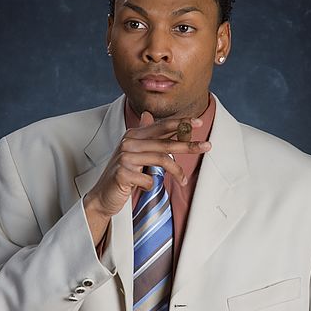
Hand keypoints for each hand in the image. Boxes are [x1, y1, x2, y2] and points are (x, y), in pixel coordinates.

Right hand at [85, 111, 210, 219]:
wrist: (103, 196)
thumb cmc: (123, 175)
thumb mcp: (134, 153)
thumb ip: (145, 137)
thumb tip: (148, 114)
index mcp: (133, 135)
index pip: (161, 126)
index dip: (180, 123)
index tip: (198, 122)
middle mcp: (128, 143)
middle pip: (165, 143)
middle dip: (188, 145)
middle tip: (207, 146)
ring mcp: (124, 158)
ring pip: (160, 160)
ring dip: (177, 172)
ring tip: (184, 181)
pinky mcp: (122, 174)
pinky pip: (149, 179)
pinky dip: (152, 185)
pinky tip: (147, 188)